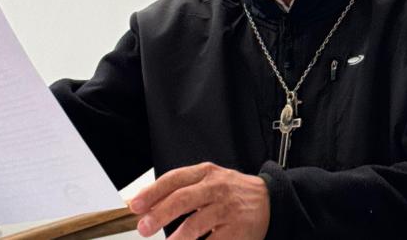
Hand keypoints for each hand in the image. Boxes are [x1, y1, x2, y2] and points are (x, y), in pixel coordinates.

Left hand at [128, 162, 269, 239]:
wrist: (270, 200)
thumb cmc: (232, 192)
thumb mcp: (208, 181)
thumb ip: (180, 189)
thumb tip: (147, 205)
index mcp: (205, 173)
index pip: (174, 179)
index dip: (152, 192)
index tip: (135, 205)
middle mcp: (217, 188)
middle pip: (183, 199)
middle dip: (159, 214)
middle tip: (144, 227)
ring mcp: (228, 209)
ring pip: (197, 223)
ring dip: (177, 237)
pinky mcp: (238, 231)